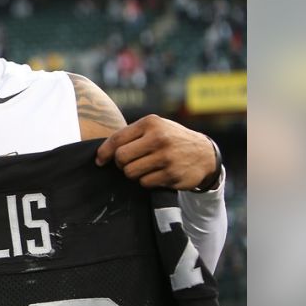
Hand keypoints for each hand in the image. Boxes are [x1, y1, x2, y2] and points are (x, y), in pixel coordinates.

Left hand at [95, 115, 220, 190]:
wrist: (205, 153)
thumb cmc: (171, 139)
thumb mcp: (155, 128)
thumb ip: (131, 135)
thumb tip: (101, 153)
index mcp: (151, 123)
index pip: (117, 139)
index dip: (104, 152)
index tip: (100, 160)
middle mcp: (159, 138)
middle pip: (121, 158)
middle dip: (121, 164)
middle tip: (129, 163)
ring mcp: (166, 157)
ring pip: (130, 173)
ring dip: (134, 173)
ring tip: (145, 167)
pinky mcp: (171, 175)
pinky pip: (144, 183)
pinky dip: (147, 181)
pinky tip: (158, 173)